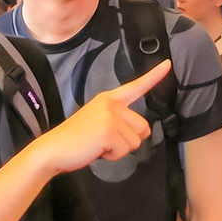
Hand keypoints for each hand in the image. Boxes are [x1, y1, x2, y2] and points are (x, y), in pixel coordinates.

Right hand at [36, 61, 168, 173]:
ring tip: (98, 145)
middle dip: (128, 141)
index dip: (154, 76)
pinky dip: (112, 156)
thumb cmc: (76, 140)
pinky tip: (96, 150)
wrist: (53, 149)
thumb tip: (141, 132)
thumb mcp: (98, 123)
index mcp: (108, 99)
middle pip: (143, 127)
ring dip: (120, 150)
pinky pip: (124, 150)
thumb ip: (118, 121)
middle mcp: (110, 103)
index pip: (135, 86)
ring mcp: (109, 115)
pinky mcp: (108, 130)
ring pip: (136, 141)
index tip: (168, 64)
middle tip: (104, 142)